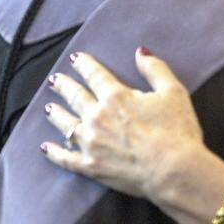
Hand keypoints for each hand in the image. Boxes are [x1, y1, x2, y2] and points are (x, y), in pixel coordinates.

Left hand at [42, 48, 204, 199]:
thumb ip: (155, 69)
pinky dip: (54, 152)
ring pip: (65, 124)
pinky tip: (45, 147)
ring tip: (48, 108)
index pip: (94, 75)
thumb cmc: (177, 131)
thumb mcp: (173, 92)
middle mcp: (97, 117)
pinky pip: (66, 158)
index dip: (84, 64)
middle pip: (75, 97)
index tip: (75, 58)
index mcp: (116, 97)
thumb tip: (140, 52)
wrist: (173, 171)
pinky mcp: (91, 166)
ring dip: (56, 114)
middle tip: (54, 80)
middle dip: (64, 86)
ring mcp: (91, 143)